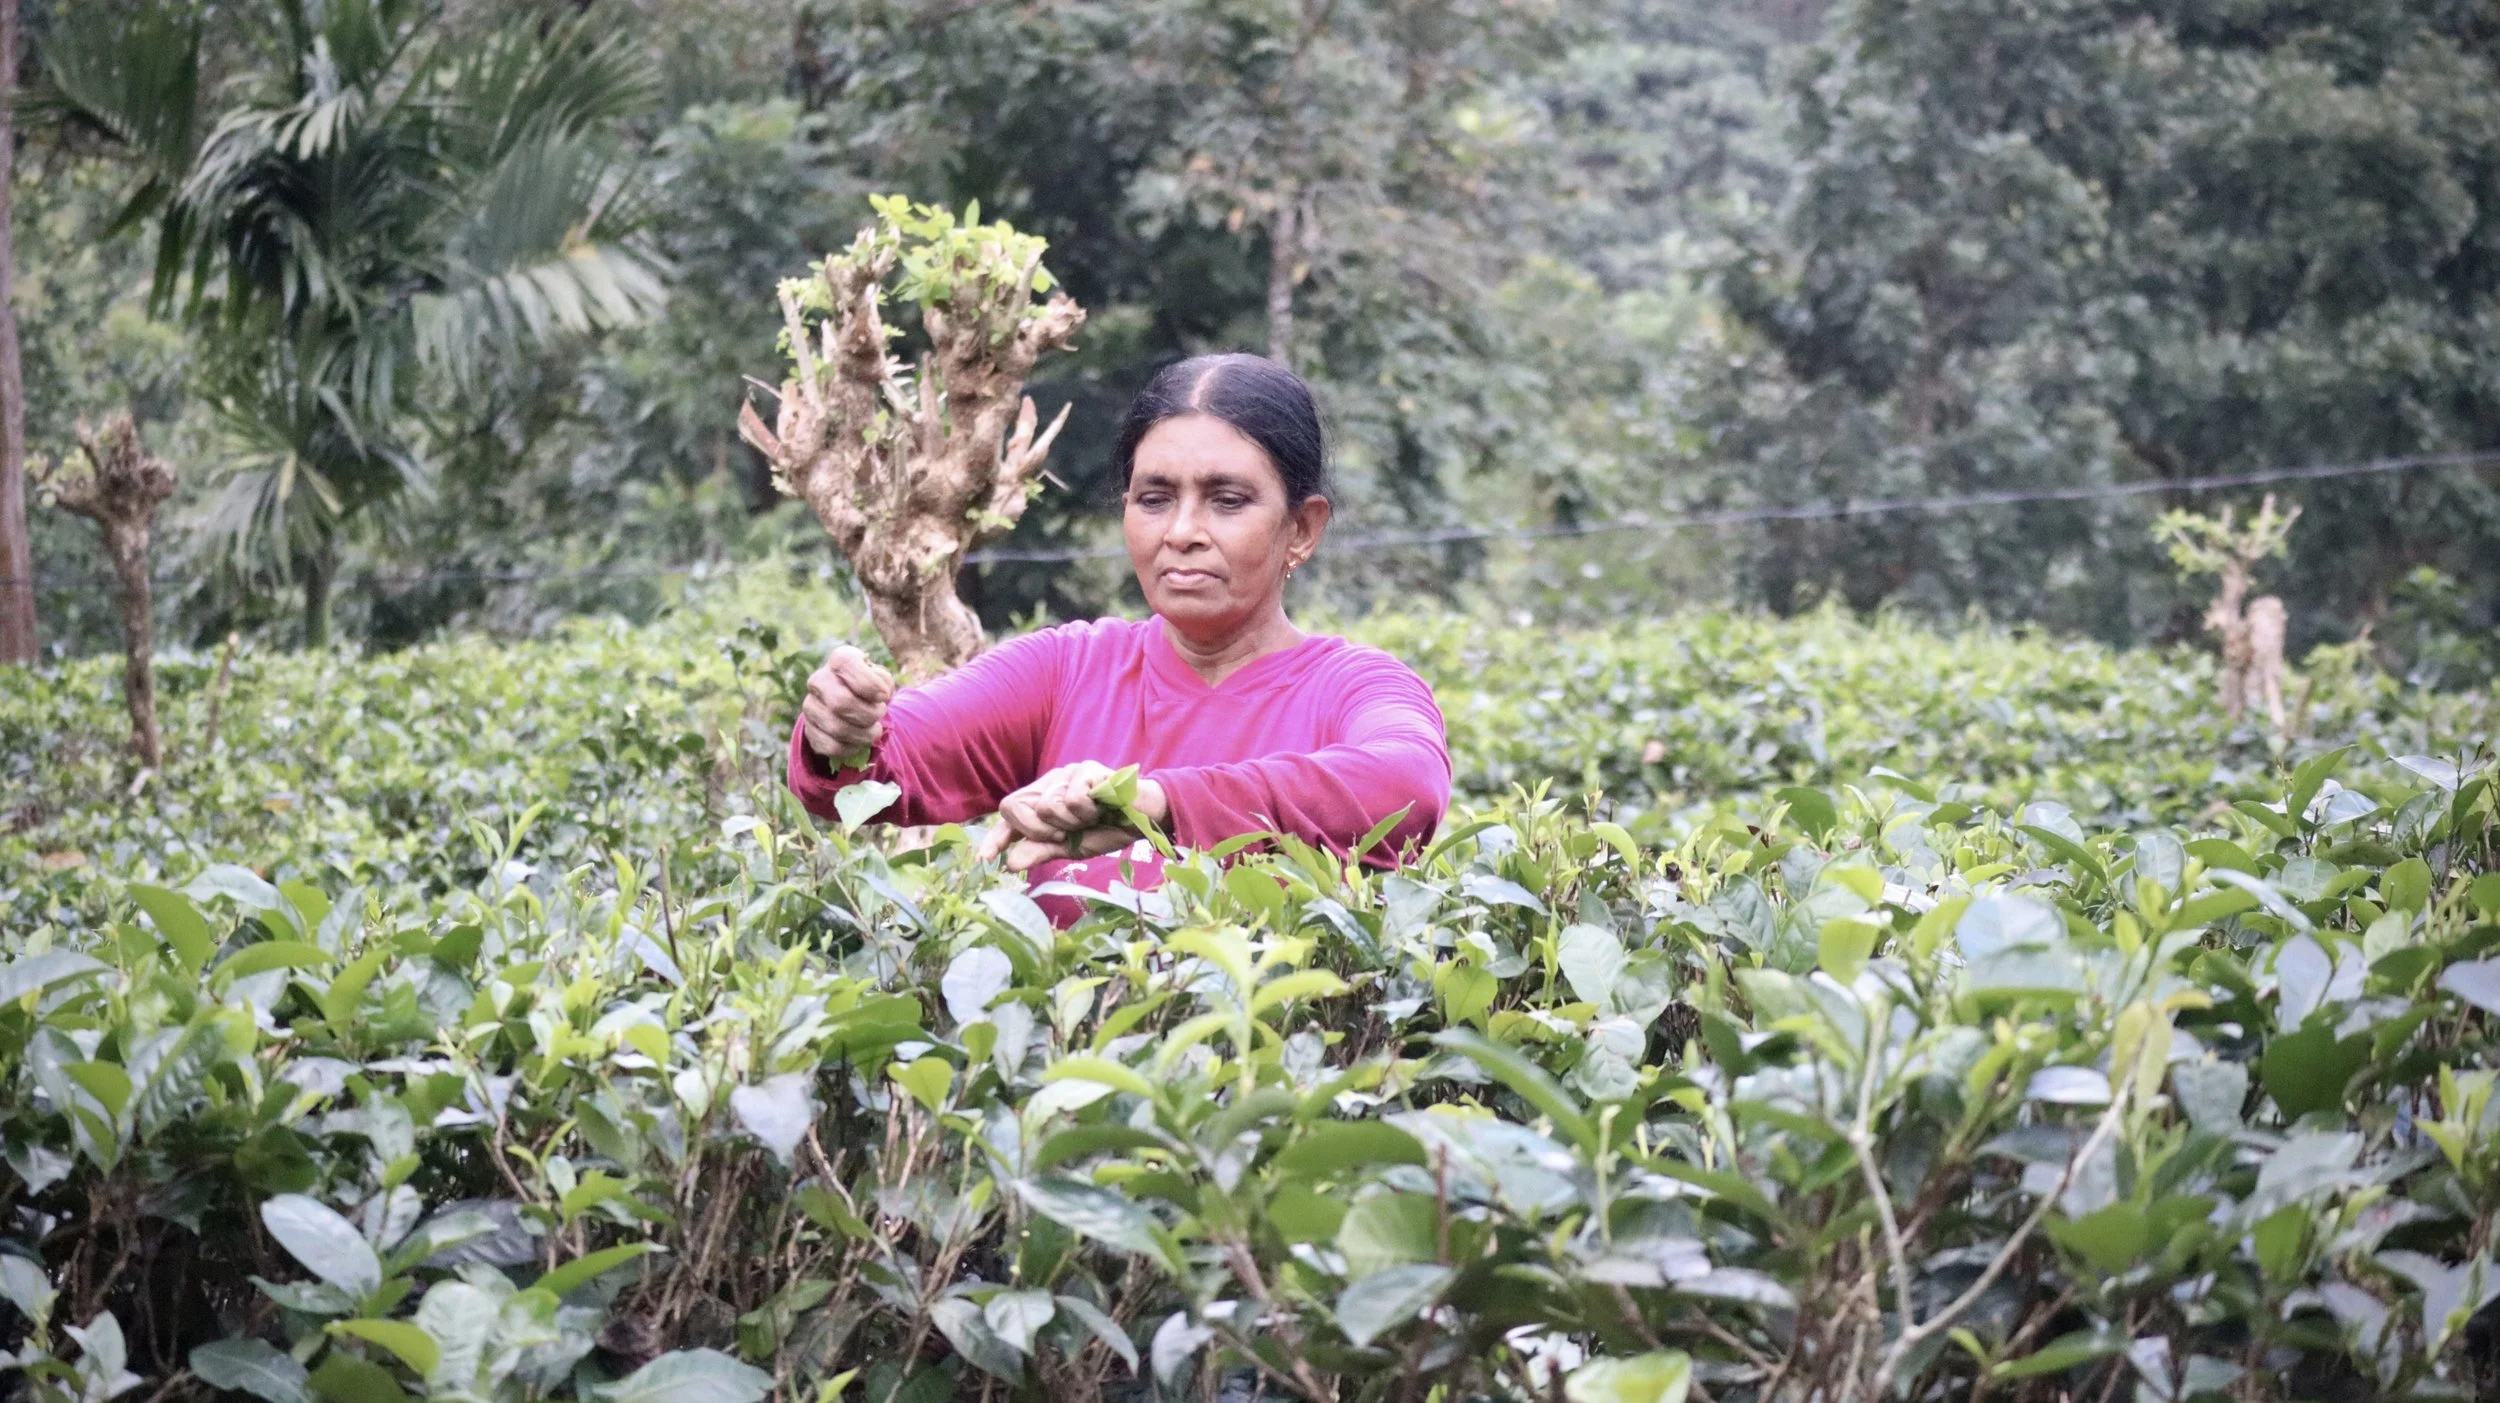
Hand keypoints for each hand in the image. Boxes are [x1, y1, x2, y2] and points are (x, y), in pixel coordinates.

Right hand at [799, 645, 894, 760]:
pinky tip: (858, 741)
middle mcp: (819, 680)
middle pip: (841, 702)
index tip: (884, 696)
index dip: (869, 683)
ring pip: (838, 728)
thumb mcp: (881, 678)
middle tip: (879, 714)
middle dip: (869, 714)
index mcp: (839, 660)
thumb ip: (883, 681)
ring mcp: (810, 706)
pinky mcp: (809, 731)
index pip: (845, 664)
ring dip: (864, 734)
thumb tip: (880, 694)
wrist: (852, 705)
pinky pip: (831, 746)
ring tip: (873, 730)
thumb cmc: (870, 688)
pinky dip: (852, 748)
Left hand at [978, 762, 1167, 871]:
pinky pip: (1072, 799)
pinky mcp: (1086, 769)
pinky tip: (1102, 807)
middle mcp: (1049, 782)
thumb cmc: (1106, 829)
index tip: (986, 858)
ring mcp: (1066, 772)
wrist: (1144, 818)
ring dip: (1071, 823)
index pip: (1009, 814)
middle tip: (1065, 835)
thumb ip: (1041, 851)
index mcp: (1042, 800)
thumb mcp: (1070, 847)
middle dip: (1039, 831)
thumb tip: (1009, 863)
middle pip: (1016, 808)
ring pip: (1045, 806)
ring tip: (1091, 818)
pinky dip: (1088, 812)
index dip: (997, 836)